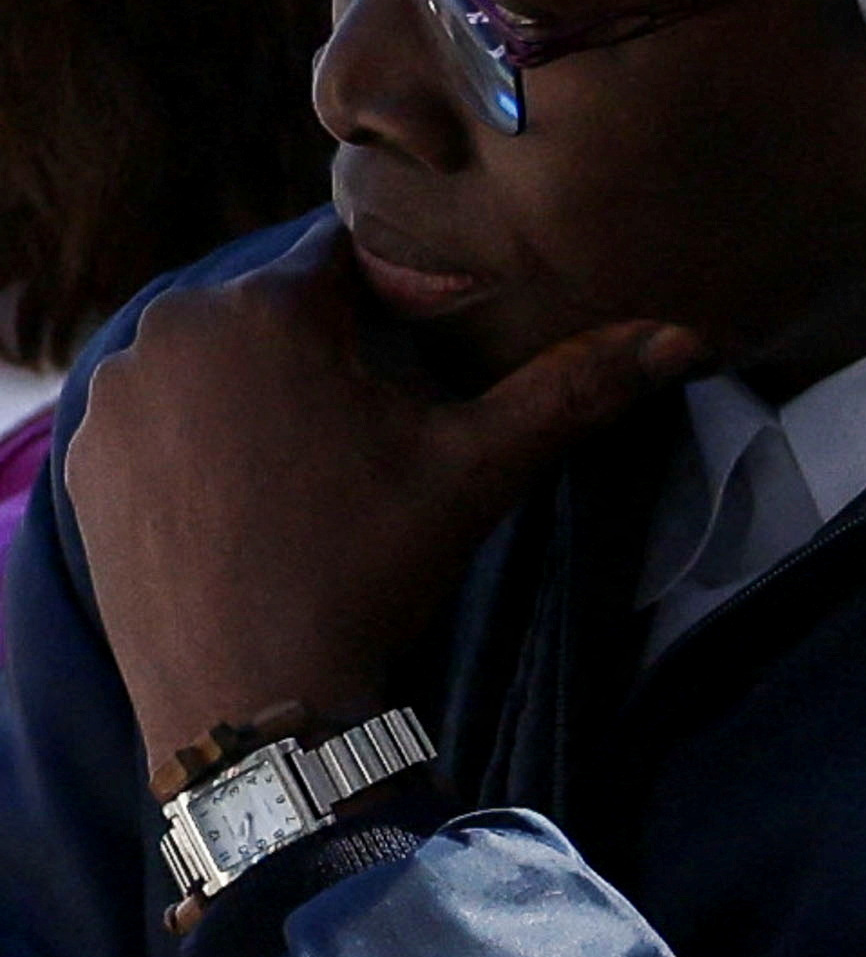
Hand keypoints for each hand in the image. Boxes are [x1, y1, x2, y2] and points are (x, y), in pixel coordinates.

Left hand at [61, 227, 693, 782]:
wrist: (248, 696)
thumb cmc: (367, 569)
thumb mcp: (479, 471)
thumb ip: (576, 388)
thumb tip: (688, 334)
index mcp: (263, 309)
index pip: (346, 259)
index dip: (399, 306)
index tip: (428, 366)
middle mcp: (167, 332)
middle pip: (273, 311)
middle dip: (326, 352)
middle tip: (376, 434)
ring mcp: (114, 398)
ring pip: (212, 362)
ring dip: (260, 393)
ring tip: (312, 474)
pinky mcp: (85, 460)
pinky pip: (158, 419)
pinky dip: (201, 443)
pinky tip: (249, 504)